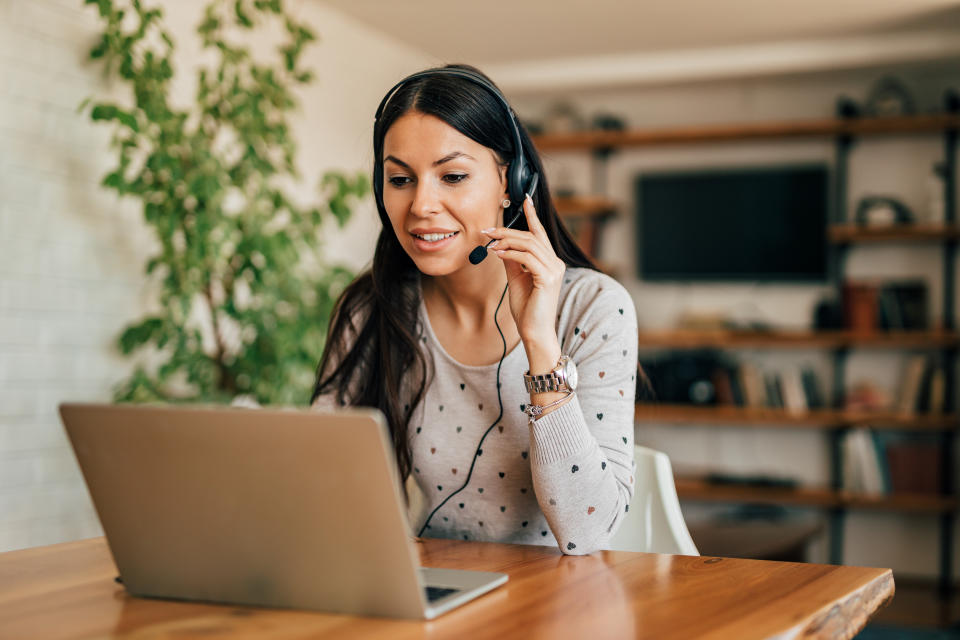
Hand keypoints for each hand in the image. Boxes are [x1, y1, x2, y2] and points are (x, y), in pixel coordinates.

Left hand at [481, 195, 564, 345]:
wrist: (534, 332)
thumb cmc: (527, 310)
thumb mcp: (516, 279)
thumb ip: (512, 261)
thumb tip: (501, 246)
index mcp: (550, 262)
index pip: (540, 234)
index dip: (533, 216)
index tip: (525, 200)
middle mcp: (556, 263)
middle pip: (531, 237)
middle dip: (508, 231)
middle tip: (487, 231)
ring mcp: (554, 270)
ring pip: (528, 244)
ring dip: (506, 241)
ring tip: (489, 243)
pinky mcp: (548, 278)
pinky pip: (526, 258)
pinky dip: (510, 254)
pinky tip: (497, 254)